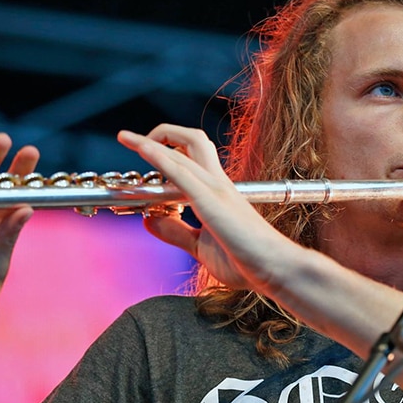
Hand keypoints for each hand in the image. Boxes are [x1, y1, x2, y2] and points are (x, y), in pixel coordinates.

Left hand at [117, 125, 286, 291]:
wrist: (275, 268)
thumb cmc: (246, 261)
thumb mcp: (200, 246)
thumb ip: (176, 232)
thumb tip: (149, 220)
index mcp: (218, 193)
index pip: (192, 158)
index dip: (168, 149)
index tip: (144, 153)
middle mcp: (218, 183)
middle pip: (191, 141)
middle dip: (161, 133)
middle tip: (134, 142)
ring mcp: (216, 189)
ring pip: (185, 149)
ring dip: (152, 140)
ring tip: (127, 139)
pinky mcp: (211, 200)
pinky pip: (180, 171)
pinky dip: (158, 157)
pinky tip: (141, 149)